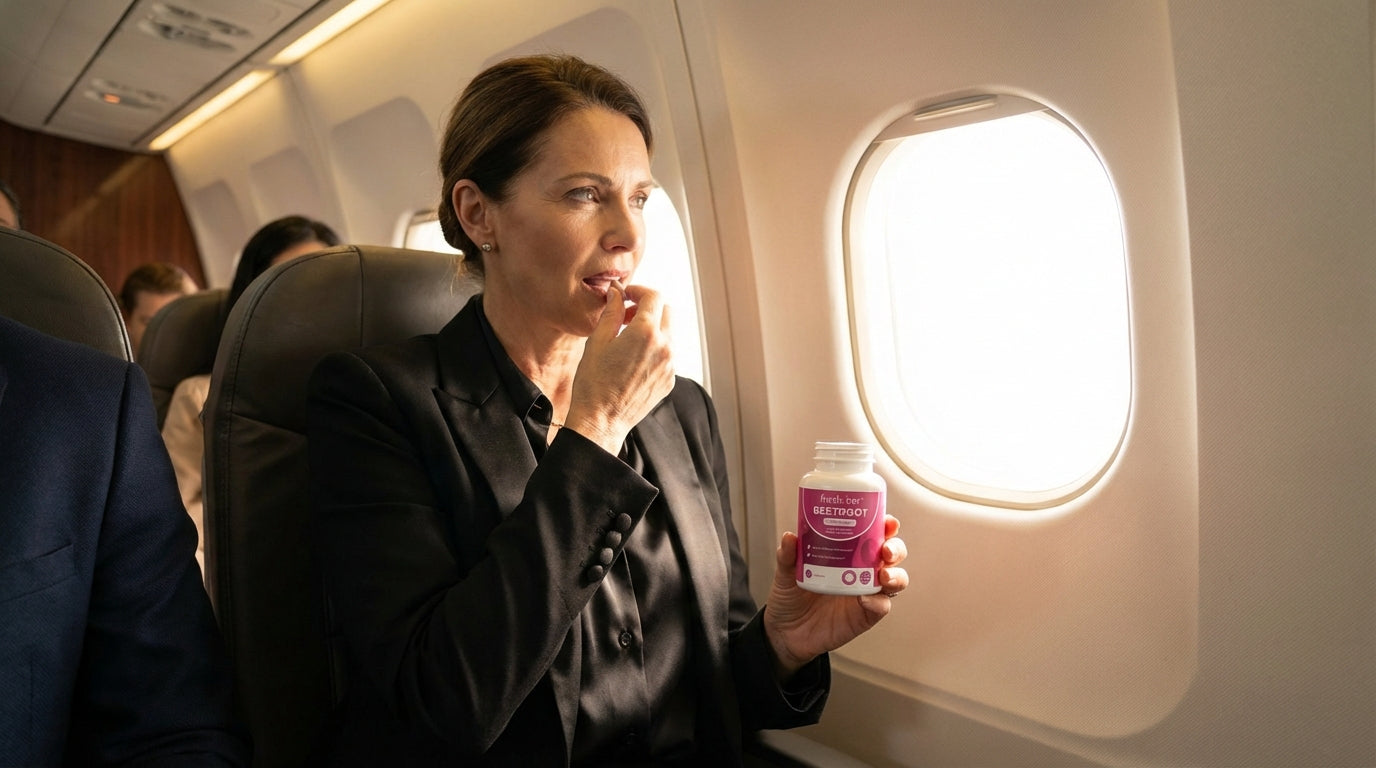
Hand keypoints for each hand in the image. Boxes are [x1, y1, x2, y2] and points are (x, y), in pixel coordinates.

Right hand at [564, 283, 674, 453]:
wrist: (602, 420)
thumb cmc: (594, 383)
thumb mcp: (598, 341)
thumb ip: (612, 312)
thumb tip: (616, 293)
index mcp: (646, 333)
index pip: (654, 297)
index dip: (639, 291)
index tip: (626, 295)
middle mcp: (665, 347)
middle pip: (667, 311)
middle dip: (648, 308)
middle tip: (626, 316)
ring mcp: (670, 365)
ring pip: (669, 333)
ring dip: (653, 328)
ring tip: (628, 339)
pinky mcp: (669, 380)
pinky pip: (667, 354)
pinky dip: (655, 349)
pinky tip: (633, 359)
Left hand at [764, 515, 907, 678]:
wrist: (785, 632)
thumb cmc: (790, 596)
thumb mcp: (785, 573)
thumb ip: (787, 556)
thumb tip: (790, 537)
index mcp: (848, 552)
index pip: (873, 533)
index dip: (885, 525)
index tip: (886, 521)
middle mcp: (862, 570)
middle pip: (892, 554)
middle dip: (895, 548)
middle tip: (885, 549)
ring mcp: (866, 593)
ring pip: (895, 579)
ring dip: (896, 575)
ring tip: (883, 575)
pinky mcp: (865, 615)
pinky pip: (881, 607)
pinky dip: (879, 602)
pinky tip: (865, 600)